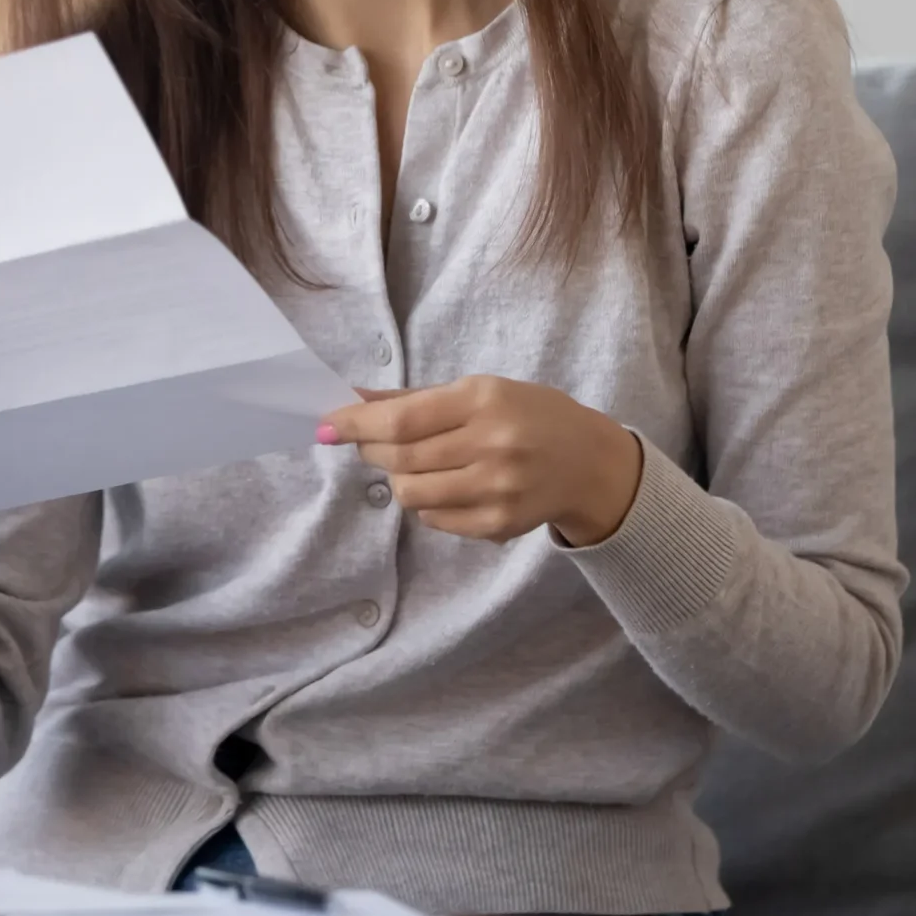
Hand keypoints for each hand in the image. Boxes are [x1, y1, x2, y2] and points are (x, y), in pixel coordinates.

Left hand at [318, 375, 642, 545]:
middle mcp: (491, 446)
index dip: (356, 425)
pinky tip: (446, 486)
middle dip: (371, 449)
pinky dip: (425, 503)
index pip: (402, 420)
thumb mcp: (479, 390)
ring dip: (397, 478)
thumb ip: (414, 399)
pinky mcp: (499, 526)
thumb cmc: (529, 415)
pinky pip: (434, 519)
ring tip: (414, 465)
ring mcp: (496, 490)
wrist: (590, 463)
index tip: (326, 426)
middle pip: (401, 457)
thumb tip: (352, 399)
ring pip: (411, 493)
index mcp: (484, 401)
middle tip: (369, 442)